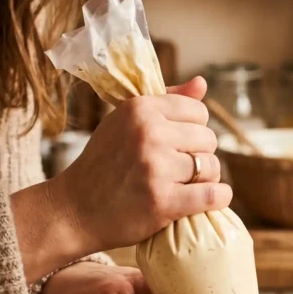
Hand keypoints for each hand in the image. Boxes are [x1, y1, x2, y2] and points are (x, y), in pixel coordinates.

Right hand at [49, 76, 231, 256]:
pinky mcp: (163, 201)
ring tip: (186, 185)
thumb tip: (202, 83)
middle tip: (180, 170)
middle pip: (208, 139)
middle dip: (199, 155)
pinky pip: (213, 195)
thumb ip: (166, 101)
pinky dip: (218, 199)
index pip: (198, 112)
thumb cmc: (103, 165)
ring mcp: (156, 167)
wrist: (74, 210)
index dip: (194, 130)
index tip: (179, 145)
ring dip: (206, 179)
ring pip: (211, 167)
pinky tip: (210, 200)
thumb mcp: (124, 123)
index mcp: (139, 109)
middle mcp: (148, 133)